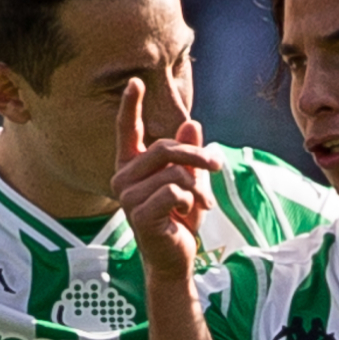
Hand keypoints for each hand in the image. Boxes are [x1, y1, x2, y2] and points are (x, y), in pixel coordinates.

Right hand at [110, 77, 219, 281]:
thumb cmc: (179, 218)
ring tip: (202, 202)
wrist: (174, 258)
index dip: (131, 106)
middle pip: (164, 149)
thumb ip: (188, 155)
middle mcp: (122, 179)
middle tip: (217, 166)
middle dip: (196, 156)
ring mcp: (127, 198)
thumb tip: (192, 125)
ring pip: (173, 172)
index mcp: (131, 167)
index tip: (135, 81)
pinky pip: (174, 192)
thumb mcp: (190, 181)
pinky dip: (190, 200)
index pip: (127, 131)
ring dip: (197, 185)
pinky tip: (188, 214)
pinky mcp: (139, 215)